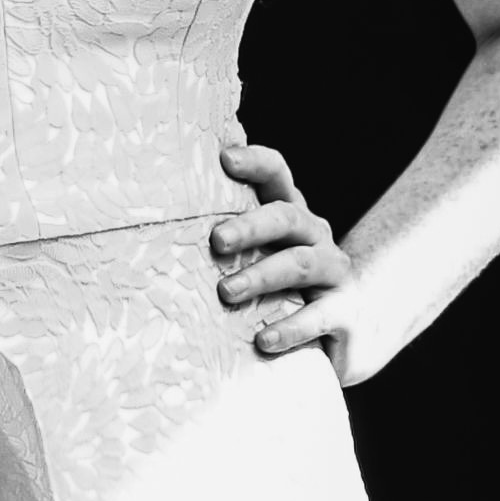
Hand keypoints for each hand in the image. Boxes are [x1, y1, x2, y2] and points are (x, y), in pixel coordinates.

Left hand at [211, 137, 360, 372]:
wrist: (344, 332)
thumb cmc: (281, 289)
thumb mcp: (257, 258)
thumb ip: (225, 242)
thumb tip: (153, 234)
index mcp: (290, 216)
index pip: (277, 175)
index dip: (256, 163)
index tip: (225, 159)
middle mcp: (316, 237)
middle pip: (288, 218)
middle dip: (252, 226)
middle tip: (217, 240)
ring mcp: (335, 273)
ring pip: (302, 264)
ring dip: (262, 275)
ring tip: (227, 292)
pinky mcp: (346, 313)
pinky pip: (321, 316)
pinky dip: (291, 328)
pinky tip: (263, 341)